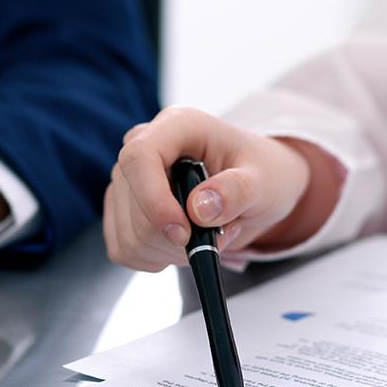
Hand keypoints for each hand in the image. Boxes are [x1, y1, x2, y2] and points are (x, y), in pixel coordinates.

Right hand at [103, 106, 342, 271]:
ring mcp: (129, 180)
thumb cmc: (260, 175)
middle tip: (217, 235)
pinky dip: (155, 259)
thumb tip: (199, 209)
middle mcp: (145, 147)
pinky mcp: (124, 211)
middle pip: (134, 205)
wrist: (257, 188)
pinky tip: (181, 247)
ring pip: (129, 235)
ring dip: (170, 252)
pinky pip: (125, 249)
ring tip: (205, 236)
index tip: (184, 234)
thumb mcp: (262, 182)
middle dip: (176, 238)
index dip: (155, 202)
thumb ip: (235, 192)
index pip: (140, 157)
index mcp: (177, 127)